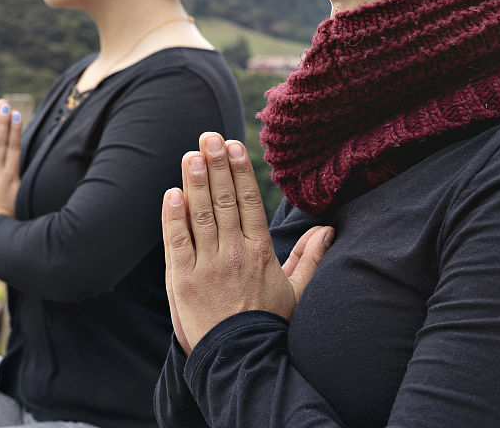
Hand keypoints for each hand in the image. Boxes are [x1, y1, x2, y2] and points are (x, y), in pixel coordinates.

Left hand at [0, 99, 22, 248]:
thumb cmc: (5, 217)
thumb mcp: (18, 196)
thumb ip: (17, 174)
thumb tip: (20, 154)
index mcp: (11, 177)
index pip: (13, 148)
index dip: (14, 130)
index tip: (16, 113)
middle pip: (0, 143)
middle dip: (1, 122)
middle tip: (3, 103)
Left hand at [162, 132, 333, 353]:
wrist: (242, 362)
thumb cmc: (268, 326)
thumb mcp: (295, 292)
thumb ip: (310, 257)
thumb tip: (327, 229)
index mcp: (261, 252)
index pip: (248, 202)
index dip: (239, 172)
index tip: (233, 146)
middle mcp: (235, 254)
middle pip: (223, 201)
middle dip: (215, 166)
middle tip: (208, 137)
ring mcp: (208, 267)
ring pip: (200, 215)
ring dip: (195, 182)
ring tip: (191, 154)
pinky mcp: (184, 282)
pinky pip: (177, 242)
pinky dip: (173, 217)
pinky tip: (172, 193)